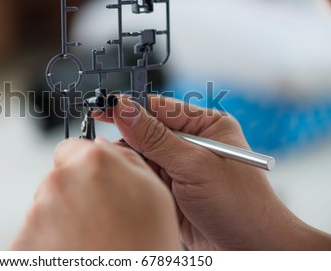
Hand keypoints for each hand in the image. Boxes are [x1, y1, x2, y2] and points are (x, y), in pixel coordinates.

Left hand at [11, 138, 180, 249]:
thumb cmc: (145, 247)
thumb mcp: (154, 193)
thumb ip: (126, 159)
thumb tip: (103, 145)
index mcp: (92, 162)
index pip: (69, 148)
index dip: (82, 167)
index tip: (92, 184)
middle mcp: (60, 181)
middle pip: (57, 179)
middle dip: (72, 195)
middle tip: (97, 221)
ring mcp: (37, 213)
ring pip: (44, 208)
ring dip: (60, 220)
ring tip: (89, 241)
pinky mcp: (22, 243)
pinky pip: (33, 235)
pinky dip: (47, 244)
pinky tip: (73, 252)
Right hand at [95, 95, 330, 249]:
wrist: (252, 247)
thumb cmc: (240, 204)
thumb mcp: (195, 165)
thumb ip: (156, 138)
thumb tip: (124, 109)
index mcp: (205, 125)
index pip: (160, 107)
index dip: (130, 107)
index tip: (103, 108)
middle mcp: (192, 141)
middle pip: (147, 130)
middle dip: (127, 137)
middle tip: (105, 146)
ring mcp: (180, 165)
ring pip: (142, 154)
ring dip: (130, 160)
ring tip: (119, 167)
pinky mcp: (171, 186)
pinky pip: (145, 175)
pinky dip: (135, 177)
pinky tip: (129, 180)